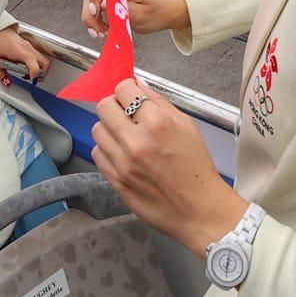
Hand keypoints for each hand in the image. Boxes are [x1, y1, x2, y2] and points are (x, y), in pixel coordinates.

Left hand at [0, 26, 52, 86]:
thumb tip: (7, 81)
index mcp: (18, 50)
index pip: (33, 61)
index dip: (35, 72)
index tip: (32, 79)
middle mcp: (26, 47)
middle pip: (44, 61)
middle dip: (42, 72)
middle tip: (33, 79)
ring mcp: (28, 46)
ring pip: (42, 59)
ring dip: (39, 68)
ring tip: (26, 73)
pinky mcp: (28, 46)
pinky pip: (37, 56)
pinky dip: (35, 64)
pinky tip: (24, 66)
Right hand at [82, 0, 188, 37]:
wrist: (163, 11)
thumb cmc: (157, 12)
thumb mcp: (141, 14)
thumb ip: (121, 8)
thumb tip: (102, 3)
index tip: (96, 14)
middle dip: (92, 13)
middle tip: (98, 30)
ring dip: (92, 17)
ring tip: (100, 32)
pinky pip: (95, 3)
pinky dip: (95, 17)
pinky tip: (101, 28)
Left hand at [92, 81, 247, 254]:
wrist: (198, 209)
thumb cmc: (196, 166)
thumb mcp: (187, 126)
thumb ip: (160, 103)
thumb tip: (138, 86)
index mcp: (157, 123)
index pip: (123, 89)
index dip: (127, 90)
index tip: (131, 96)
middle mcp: (136, 141)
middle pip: (104, 106)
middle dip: (114, 105)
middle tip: (125, 114)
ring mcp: (122, 162)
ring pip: (97, 129)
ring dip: (109, 128)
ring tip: (124, 135)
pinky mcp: (115, 180)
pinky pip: (97, 153)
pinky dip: (107, 149)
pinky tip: (121, 153)